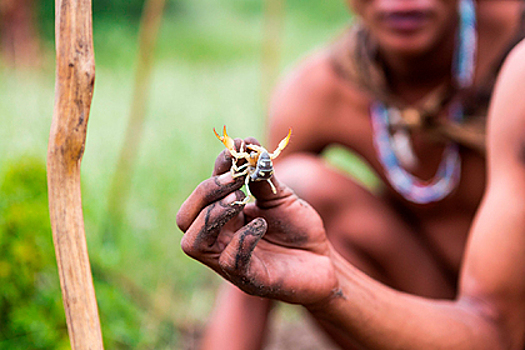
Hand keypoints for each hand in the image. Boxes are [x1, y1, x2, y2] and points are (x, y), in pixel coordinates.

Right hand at [176, 139, 337, 305]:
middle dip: (205, 193)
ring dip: (212, 216)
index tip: (236, 150)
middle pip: (185, 218)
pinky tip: (262, 225)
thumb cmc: (298, 230)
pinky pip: (230, 262)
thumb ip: (261, 176)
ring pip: (193, 242)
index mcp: (223, 219)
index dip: (215, 171)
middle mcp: (220, 240)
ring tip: (241, 199)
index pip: (201, 196)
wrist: (324, 262)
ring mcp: (230, 262)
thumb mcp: (279, 197)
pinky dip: (242, 239)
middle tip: (235, 180)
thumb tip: (246, 143)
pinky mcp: (250, 279)